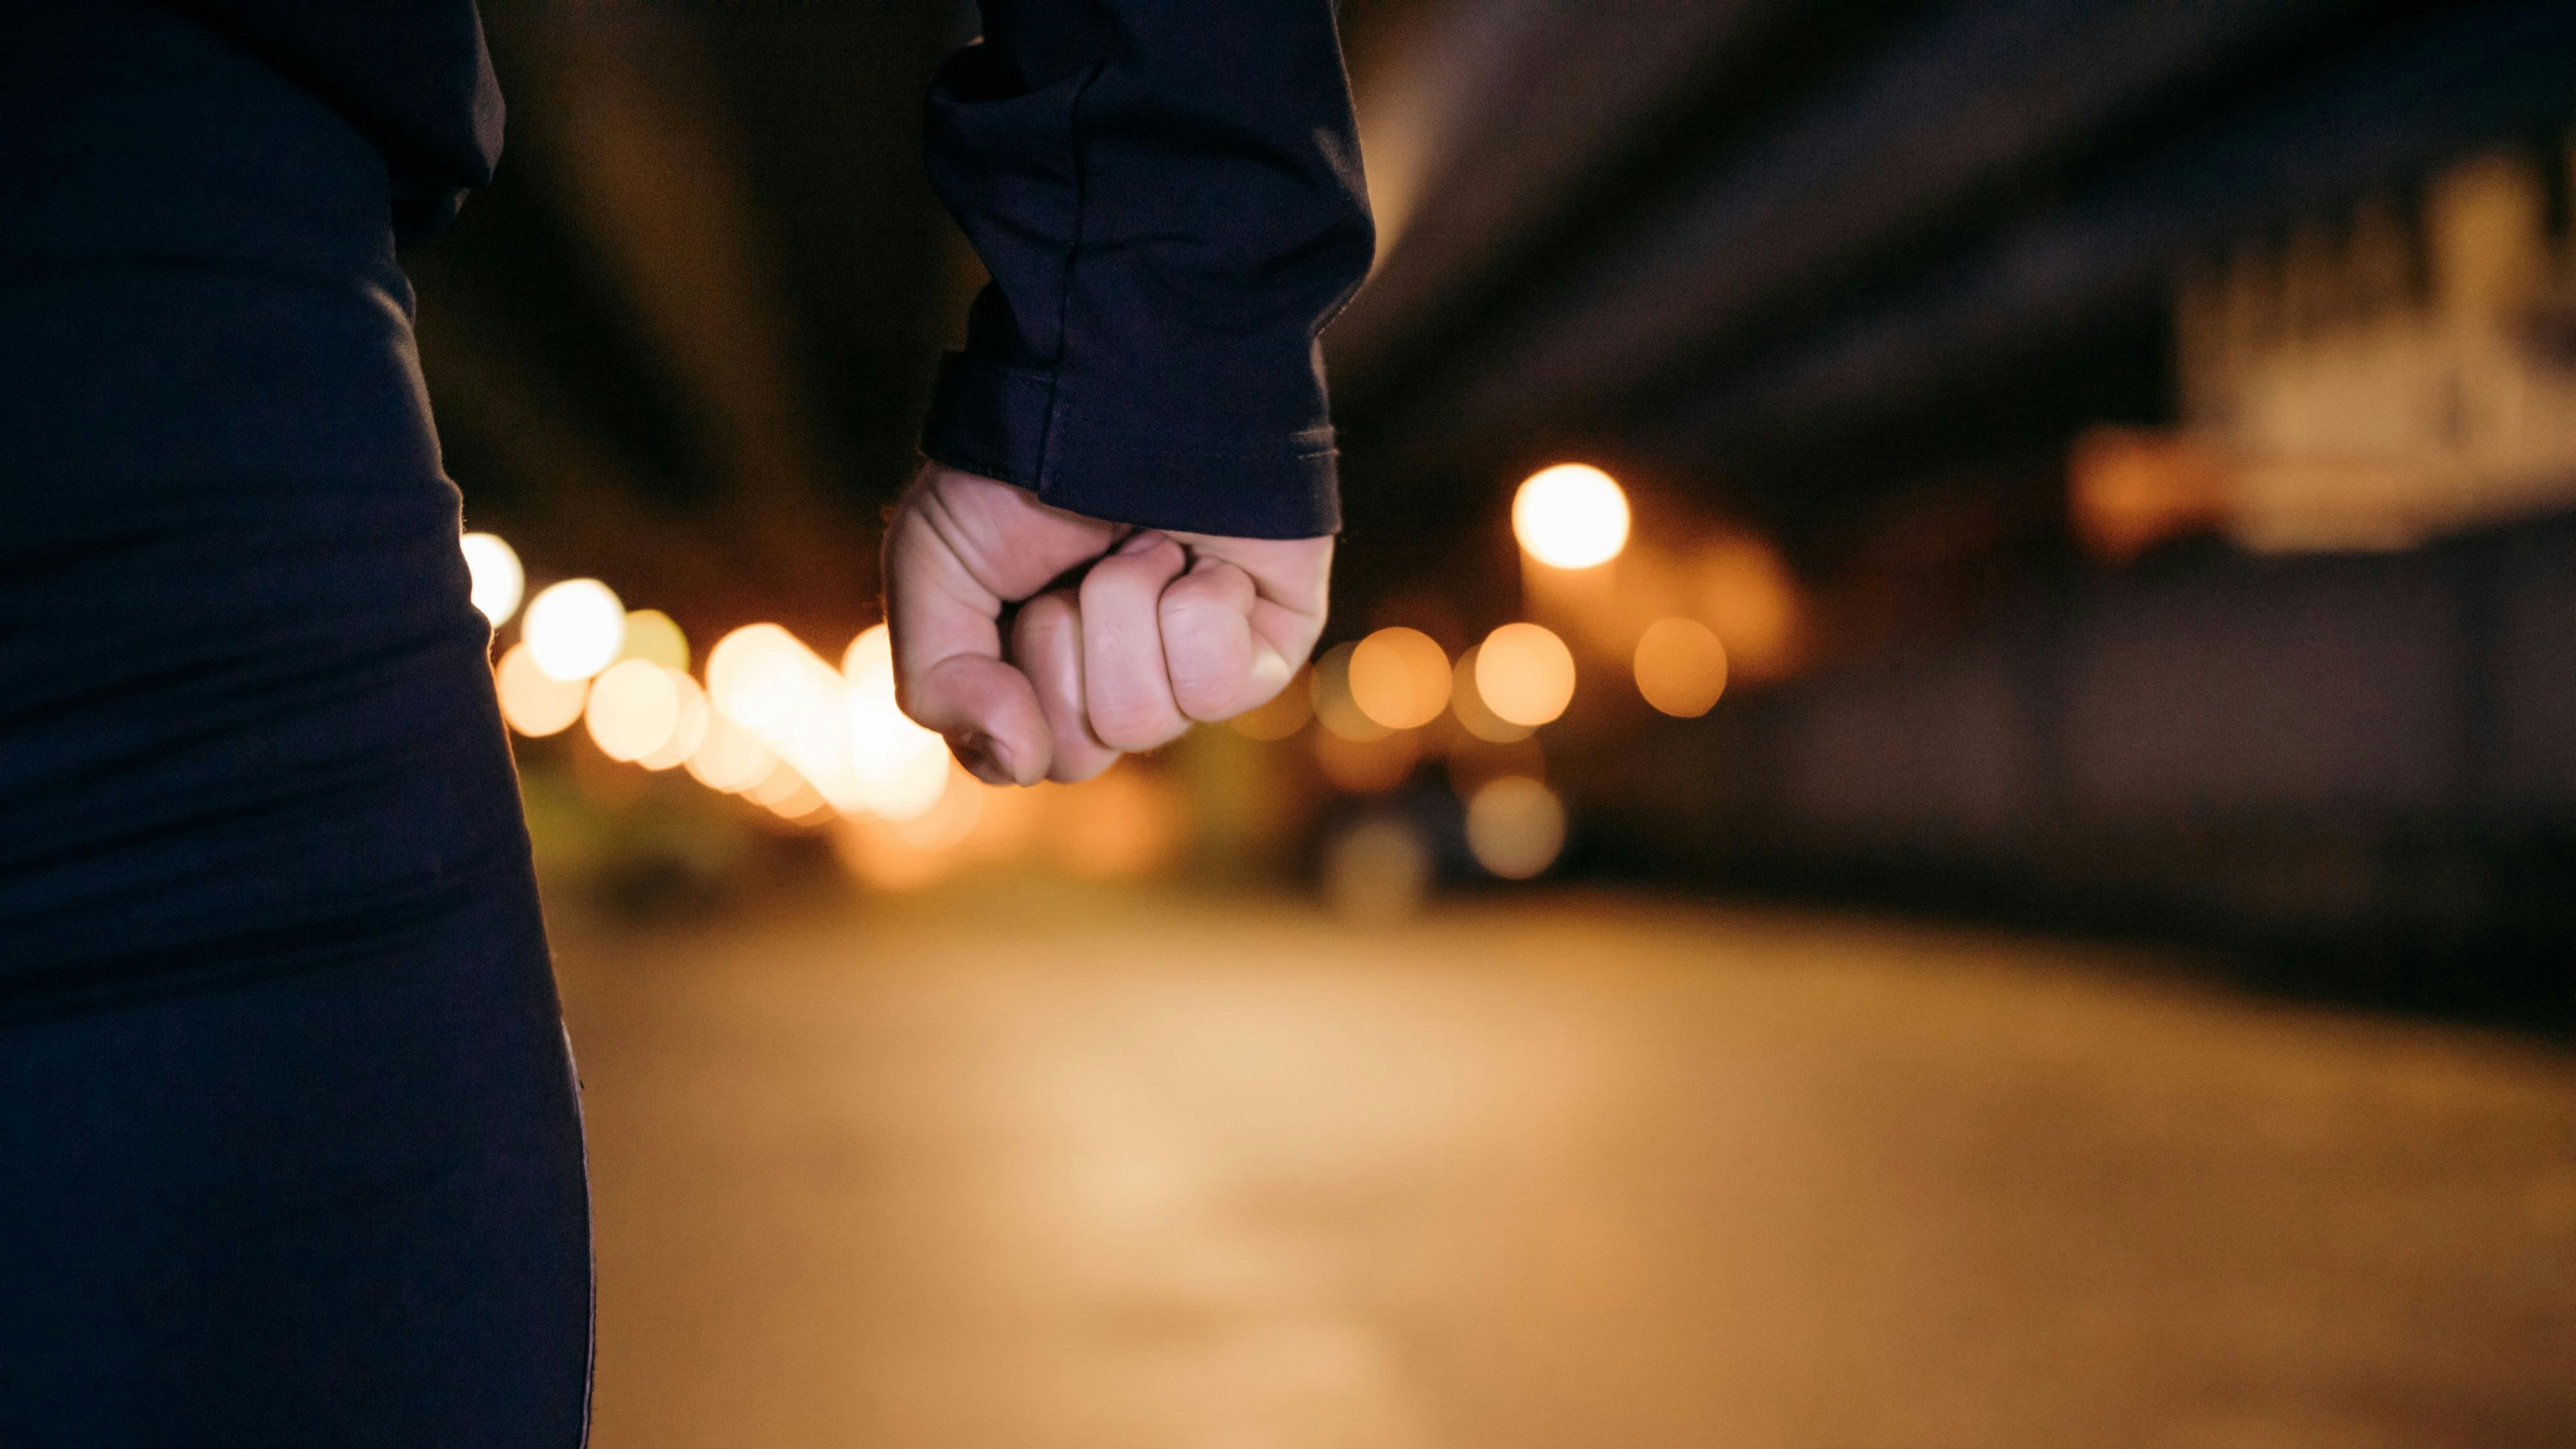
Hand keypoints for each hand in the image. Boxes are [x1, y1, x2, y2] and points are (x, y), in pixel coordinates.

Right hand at [883, 462, 1330, 784]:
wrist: (1124, 375)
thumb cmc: (1027, 464)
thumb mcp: (933, 569)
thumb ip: (937, 685)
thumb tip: (1016, 761)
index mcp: (1044, 676)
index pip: (1019, 759)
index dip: (999, 697)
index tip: (1009, 607)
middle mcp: (1123, 684)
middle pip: (1078, 753)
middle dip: (1059, 643)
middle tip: (1076, 563)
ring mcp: (1198, 673)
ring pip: (1140, 721)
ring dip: (1122, 610)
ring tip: (1143, 544)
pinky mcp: (1269, 649)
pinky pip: (1217, 689)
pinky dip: (1194, 608)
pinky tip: (1202, 558)